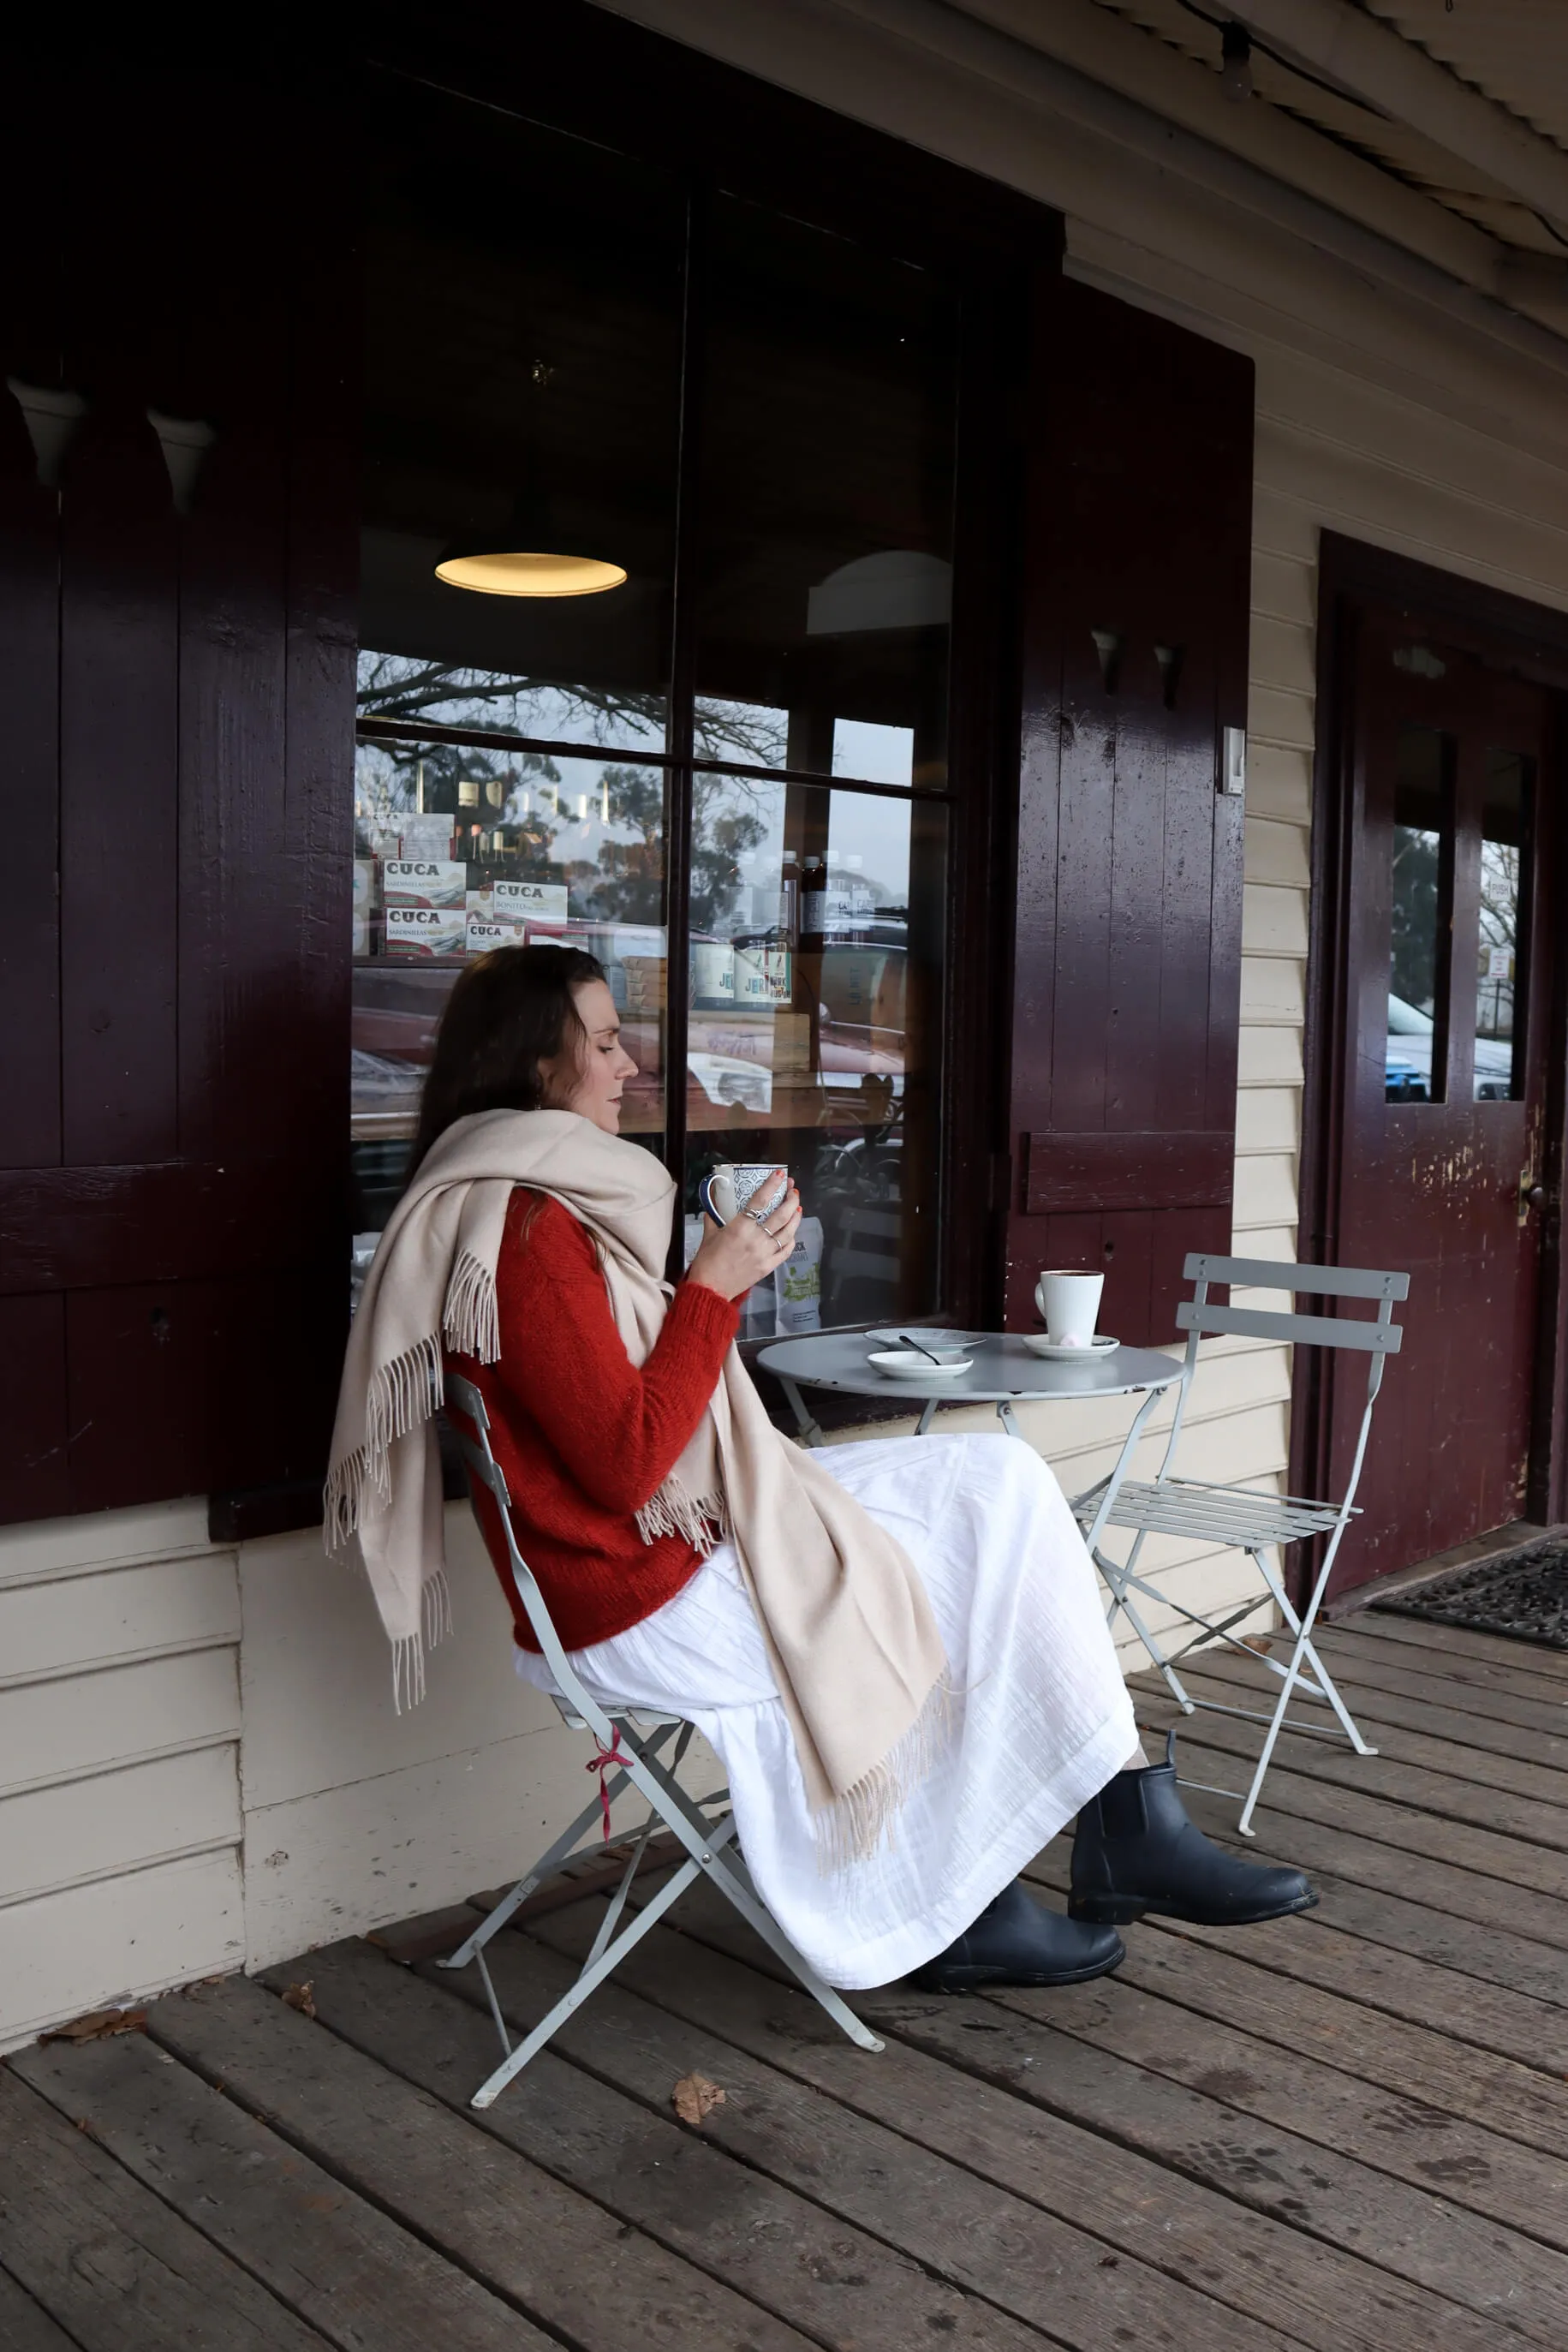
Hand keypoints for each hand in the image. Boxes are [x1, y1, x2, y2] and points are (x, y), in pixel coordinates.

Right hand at [686, 1171, 801, 1302]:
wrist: (711, 1289)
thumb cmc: (707, 1262)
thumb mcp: (708, 1236)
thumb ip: (714, 1219)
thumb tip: (714, 1207)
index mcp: (740, 1227)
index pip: (760, 1201)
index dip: (772, 1186)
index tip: (780, 1176)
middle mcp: (756, 1238)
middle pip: (780, 1215)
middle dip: (789, 1199)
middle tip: (792, 1190)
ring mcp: (765, 1253)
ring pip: (787, 1231)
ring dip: (795, 1217)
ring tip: (797, 1206)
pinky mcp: (769, 1266)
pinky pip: (785, 1251)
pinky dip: (791, 1239)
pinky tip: (792, 1232)